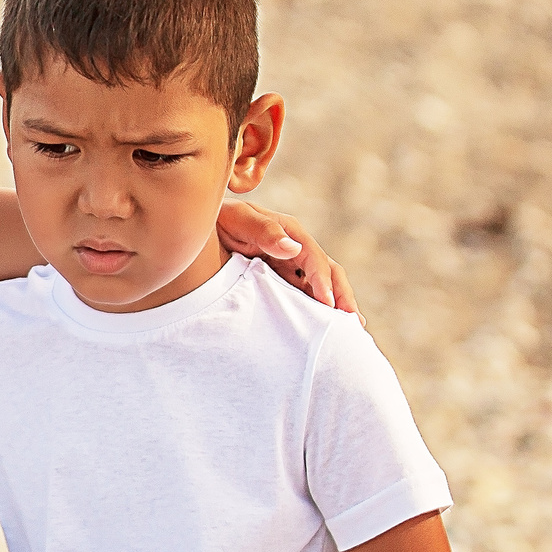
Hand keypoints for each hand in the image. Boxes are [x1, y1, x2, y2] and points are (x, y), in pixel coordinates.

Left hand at [217, 199, 360, 318]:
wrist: (199, 231)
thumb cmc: (218, 220)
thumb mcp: (237, 218)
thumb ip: (264, 231)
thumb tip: (293, 247)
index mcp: (290, 232)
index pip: (314, 258)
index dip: (323, 281)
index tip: (328, 303)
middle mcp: (296, 249)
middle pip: (327, 273)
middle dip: (342, 296)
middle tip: (353, 323)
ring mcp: (290, 266)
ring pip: (319, 287)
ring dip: (334, 307)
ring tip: (348, 332)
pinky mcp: (281, 280)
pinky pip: (302, 296)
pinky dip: (315, 311)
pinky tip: (322, 330)